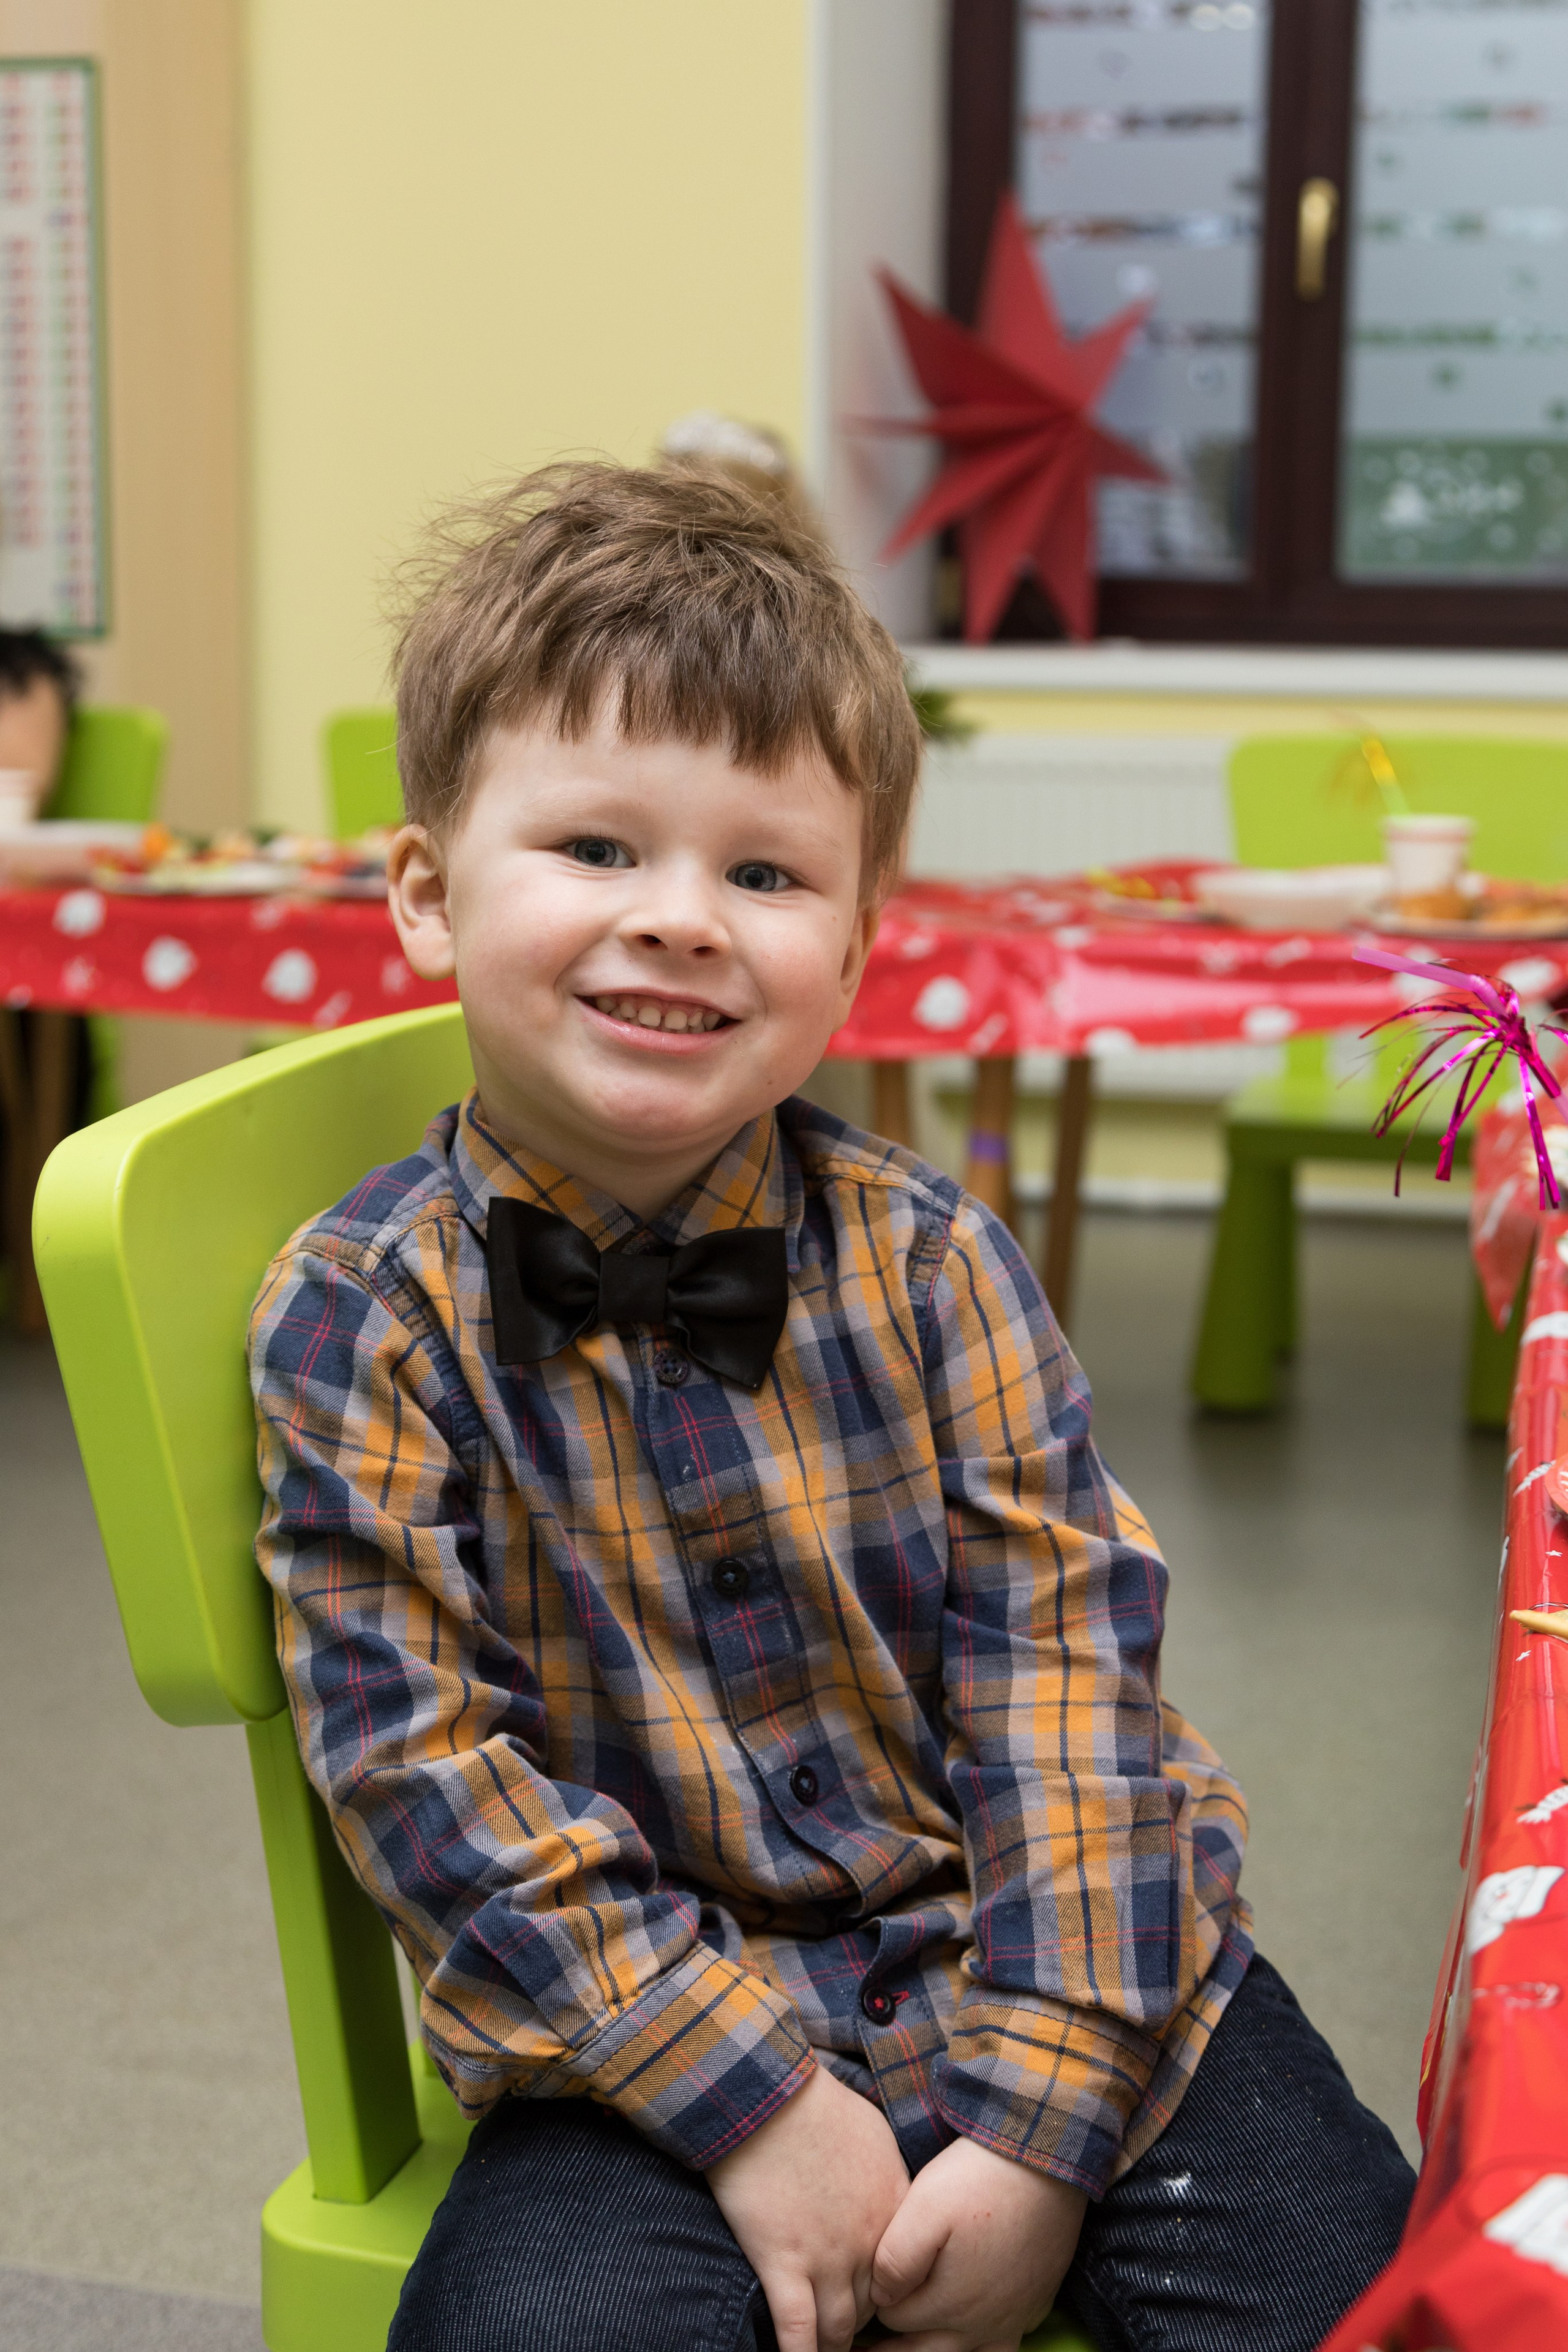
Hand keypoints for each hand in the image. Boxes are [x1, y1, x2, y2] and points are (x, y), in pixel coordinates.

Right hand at [705, 2063, 910, 2351]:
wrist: (769, 2095)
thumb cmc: (818, 2105)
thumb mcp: (875, 2134)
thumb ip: (887, 2174)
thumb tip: (886, 2190)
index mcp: (893, 2211)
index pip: (900, 2274)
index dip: (885, 2291)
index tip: (872, 2297)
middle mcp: (867, 2244)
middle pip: (872, 2308)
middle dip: (861, 2324)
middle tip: (846, 2329)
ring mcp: (825, 2259)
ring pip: (838, 2329)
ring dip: (832, 2344)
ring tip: (826, 2351)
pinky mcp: (782, 2264)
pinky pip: (796, 2331)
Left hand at [869, 2134, 1086, 2351]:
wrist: (1047, 2160)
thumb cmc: (980, 2178)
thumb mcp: (925, 2206)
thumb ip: (895, 2259)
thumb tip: (880, 2297)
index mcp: (949, 2304)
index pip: (894, 2321)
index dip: (876, 2302)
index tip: (859, 2293)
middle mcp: (982, 2324)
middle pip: (923, 2351)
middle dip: (893, 2347)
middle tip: (863, 2349)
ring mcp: (1012, 2319)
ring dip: (933, 2351)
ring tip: (910, 2344)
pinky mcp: (1034, 2305)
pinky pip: (1002, 2348)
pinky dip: (980, 2349)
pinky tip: (967, 2335)